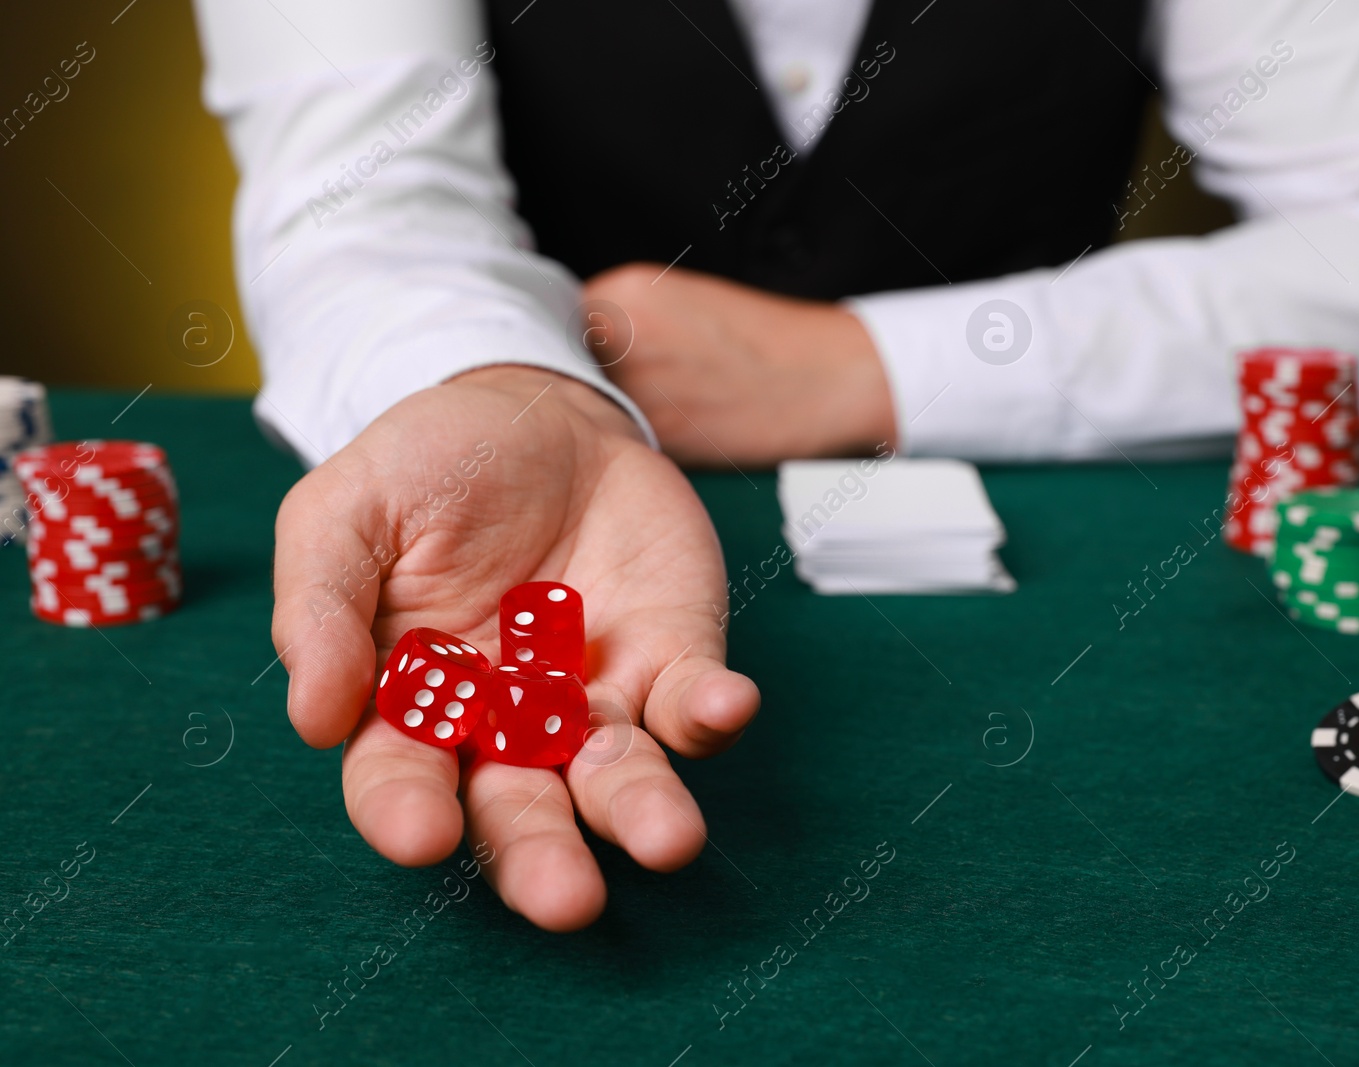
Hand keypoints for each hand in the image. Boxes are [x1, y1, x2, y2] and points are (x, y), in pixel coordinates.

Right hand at [270, 366, 759, 929]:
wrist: (536, 409)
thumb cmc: (426, 466)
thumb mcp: (344, 512)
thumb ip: (321, 606)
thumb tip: (312, 719)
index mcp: (411, 704)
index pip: (399, 778)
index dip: (406, 812)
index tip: (423, 835)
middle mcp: (505, 725)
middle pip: (519, 810)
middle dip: (542, 858)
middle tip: (567, 900)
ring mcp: (594, 698)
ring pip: (616, 776)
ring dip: (643, 811)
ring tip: (668, 840)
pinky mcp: (670, 658)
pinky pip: (692, 702)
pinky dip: (710, 714)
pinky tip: (723, 707)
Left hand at [582, 264, 896, 466]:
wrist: (822, 378)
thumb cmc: (763, 343)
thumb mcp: (685, 302)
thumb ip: (626, 318)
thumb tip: (579, 348)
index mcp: (628, 292)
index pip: (560, 322)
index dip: (575, 346)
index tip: (594, 357)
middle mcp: (623, 336)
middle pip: (564, 366)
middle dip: (585, 381)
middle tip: (629, 389)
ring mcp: (637, 389)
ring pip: (590, 408)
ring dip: (605, 414)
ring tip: (662, 408)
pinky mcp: (656, 438)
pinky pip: (621, 443)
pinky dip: (635, 442)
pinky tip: (676, 430)